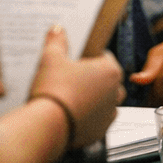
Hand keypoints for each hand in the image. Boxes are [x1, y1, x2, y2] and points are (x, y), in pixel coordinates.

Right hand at [27, 25, 124, 146]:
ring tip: (71, 97)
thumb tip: (57, 29)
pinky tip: (71, 114)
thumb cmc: (53, 90)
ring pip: (105, 102)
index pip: (106, 57)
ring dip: (93, 99)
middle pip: (108, 80)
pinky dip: (88, 117)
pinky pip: (97, 121)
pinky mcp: (99, 133)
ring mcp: (109, 115)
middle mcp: (115, 93)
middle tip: (73, 78)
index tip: (77, 60)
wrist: (47, 126)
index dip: (90, 57)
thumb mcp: (51, 58)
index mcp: (110, 71)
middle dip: (94, 78)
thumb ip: (56, 41)